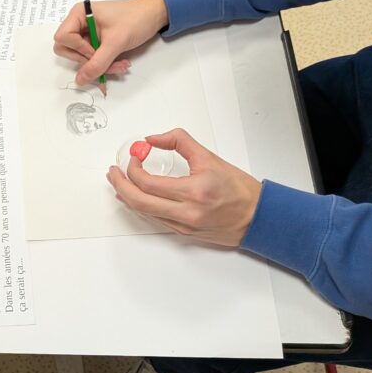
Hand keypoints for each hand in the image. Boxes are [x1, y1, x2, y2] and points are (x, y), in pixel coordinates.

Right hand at [53, 0, 169, 85]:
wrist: (154, 14)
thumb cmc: (136, 19)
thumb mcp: (116, 42)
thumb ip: (97, 63)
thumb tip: (80, 80)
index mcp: (79, 14)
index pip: (62, 37)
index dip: (77, 48)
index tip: (95, 50)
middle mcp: (79, 23)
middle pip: (67, 49)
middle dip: (87, 60)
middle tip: (105, 61)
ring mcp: (87, 33)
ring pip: (81, 57)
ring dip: (99, 65)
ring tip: (120, 65)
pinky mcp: (95, 41)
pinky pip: (92, 58)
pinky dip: (105, 64)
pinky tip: (121, 63)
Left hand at [106, 128, 261, 246]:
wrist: (258, 217)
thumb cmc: (239, 189)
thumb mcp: (209, 158)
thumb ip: (179, 142)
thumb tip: (153, 138)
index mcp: (194, 192)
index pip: (149, 183)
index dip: (133, 169)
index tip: (133, 158)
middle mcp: (187, 213)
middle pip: (139, 201)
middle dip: (120, 185)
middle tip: (113, 172)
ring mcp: (184, 226)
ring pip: (144, 213)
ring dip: (127, 196)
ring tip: (119, 182)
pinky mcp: (184, 234)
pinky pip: (155, 219)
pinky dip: (141, 206)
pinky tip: (134, 197)